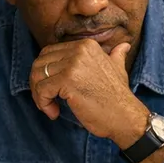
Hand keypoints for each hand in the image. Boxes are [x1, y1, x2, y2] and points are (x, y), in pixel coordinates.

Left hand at [30, 39, 147, 145]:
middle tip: (46, 100)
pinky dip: (43, 103)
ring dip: (39, 95)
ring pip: (38, 76)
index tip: (52, 90)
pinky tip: (54, 112)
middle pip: (40, 63)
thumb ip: (116, 55)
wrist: (126, 116)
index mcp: (86, 45)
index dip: (45, 73)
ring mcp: (73, 64)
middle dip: (38, 83)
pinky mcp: (67, 81)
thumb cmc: (118, 98)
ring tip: (50, 107)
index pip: (50, 53)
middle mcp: (79, 50)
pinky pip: (42, 90)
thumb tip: (124, 46)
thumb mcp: (118, 69)